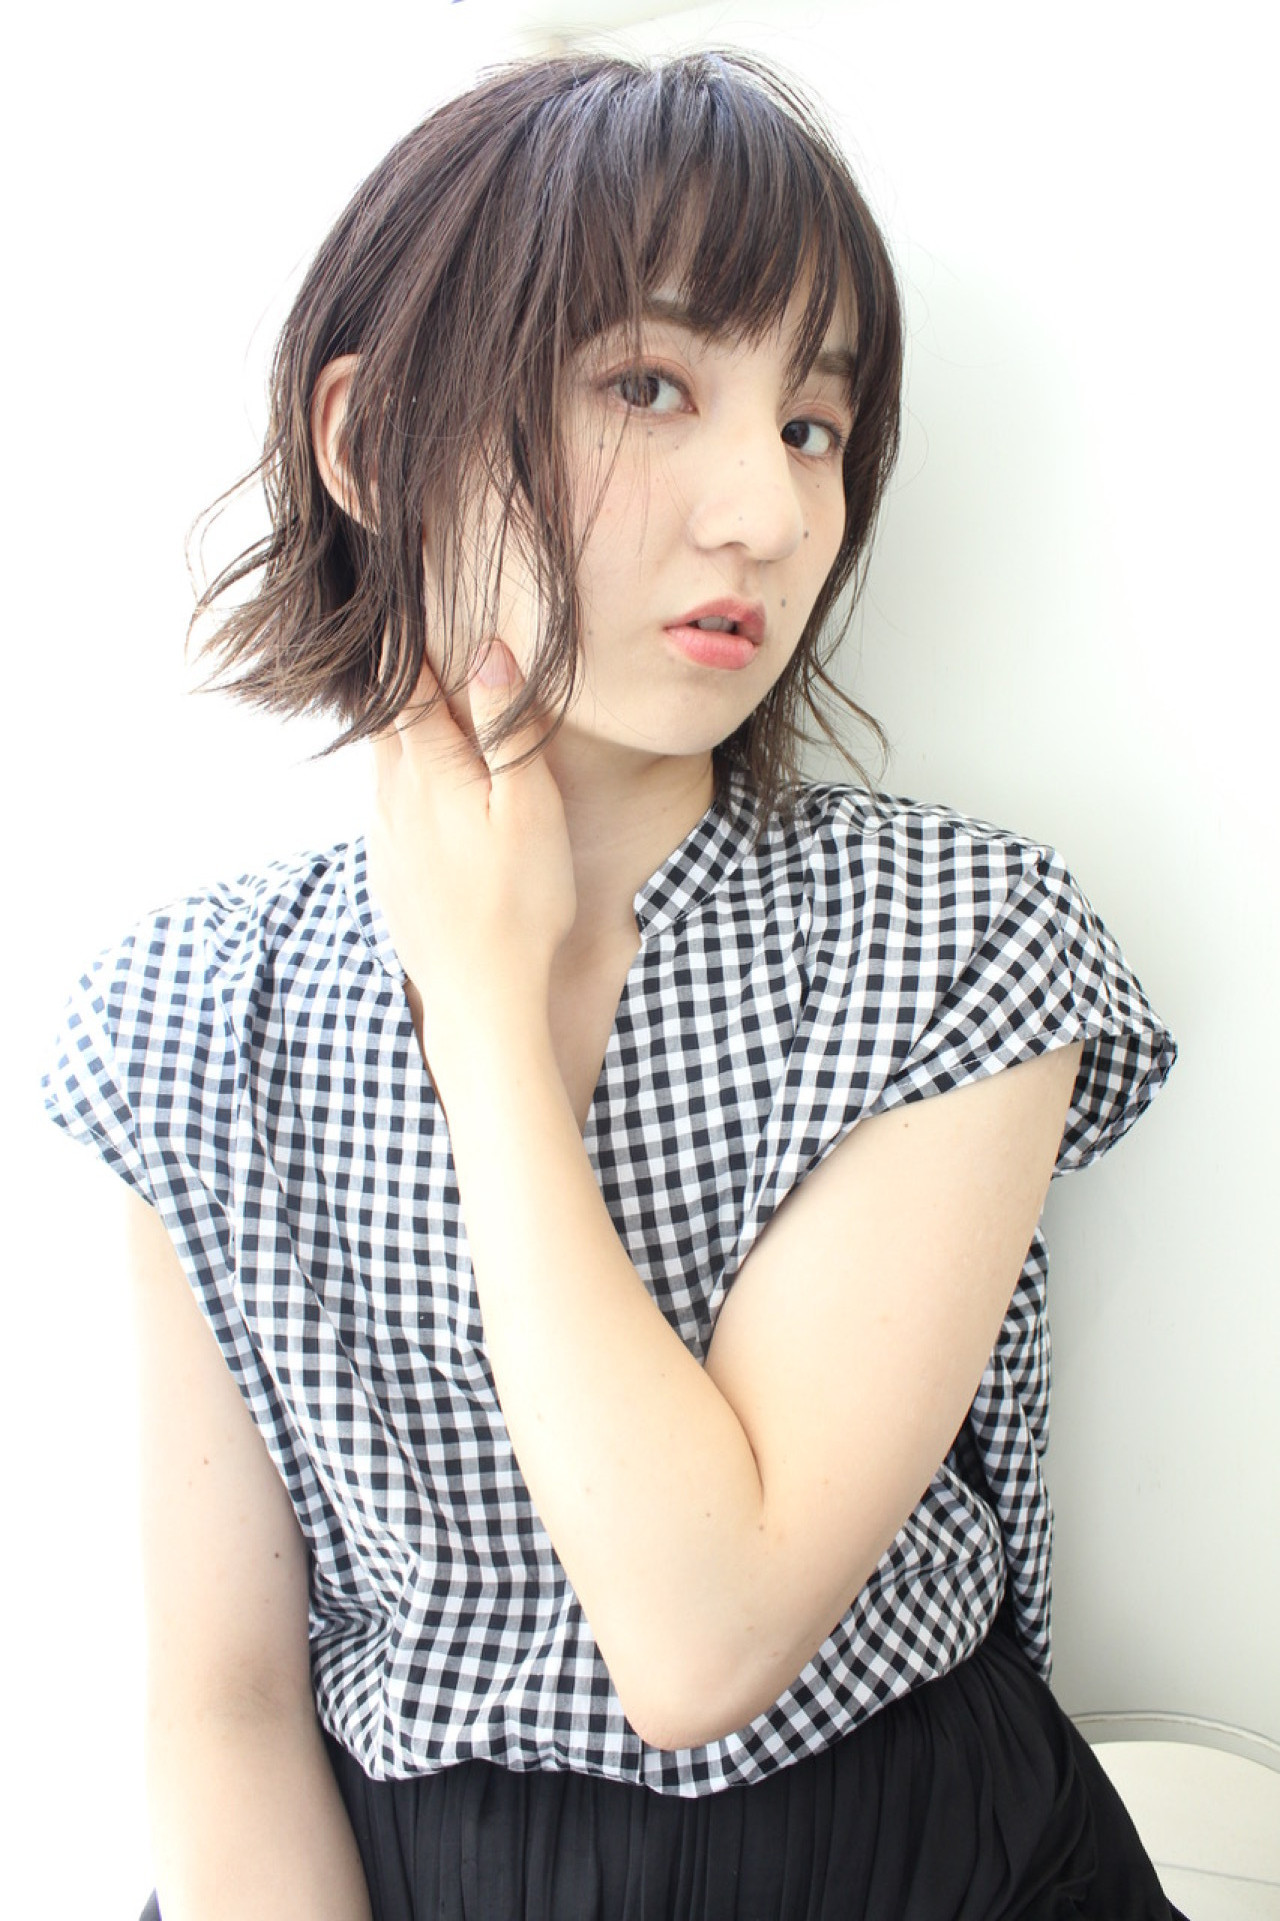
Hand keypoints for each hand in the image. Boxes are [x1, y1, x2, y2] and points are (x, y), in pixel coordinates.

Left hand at [366, 642, 576, 1085]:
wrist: (480, 1001)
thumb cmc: (520, 906)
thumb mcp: (529, 810)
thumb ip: (505, 731)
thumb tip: (486, 653)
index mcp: (429, 772)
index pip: (409, 684)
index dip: (407, 637)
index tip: (405, 594)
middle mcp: (393, 798)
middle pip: (387, 718)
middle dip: (402, 677)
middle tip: (410, 633)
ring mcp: (385, 838)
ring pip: (384, 762)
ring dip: (400, 728)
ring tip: (420, 698)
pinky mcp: (389, 872)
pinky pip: (388, 806)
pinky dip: (402, 778)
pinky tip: (424, 786)